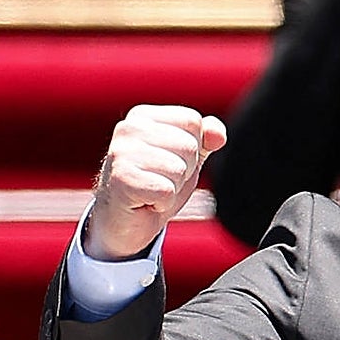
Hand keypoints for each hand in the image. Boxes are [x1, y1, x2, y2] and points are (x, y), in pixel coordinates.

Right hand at [85, 105, 227, 260]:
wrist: (124, 223)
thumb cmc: (155, 185)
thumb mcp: (187, 158)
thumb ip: (206, 139)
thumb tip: (219, 135)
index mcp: (143, 116)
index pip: (193, 120)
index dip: (193, 148)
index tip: (170, 161)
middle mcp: (128, 128)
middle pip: (189, 145)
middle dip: (184, 170)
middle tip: (160, 180)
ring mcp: (121, 153)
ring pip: (179, 169)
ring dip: (173, 188)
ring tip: (152, 190)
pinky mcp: (121, 179)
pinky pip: (166, 191)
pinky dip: (163, 203)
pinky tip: (145, 202)